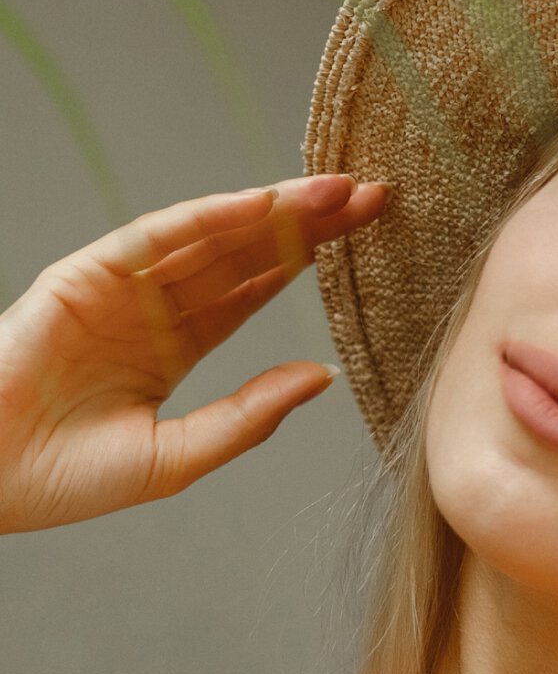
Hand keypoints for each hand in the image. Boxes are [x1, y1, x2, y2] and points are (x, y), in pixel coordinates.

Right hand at [0, 175, 386, 533]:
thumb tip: (321, 376)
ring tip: (336, 192)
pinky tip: (260, 204)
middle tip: (374, 197)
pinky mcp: (82, 278)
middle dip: (308, 226)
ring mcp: (118, 290)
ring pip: (210, 238)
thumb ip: (250, 415)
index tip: (366, 238)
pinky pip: (153, 239)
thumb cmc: (68, 481)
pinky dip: (207, 218)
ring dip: (273, 211)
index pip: (252, 291)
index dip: (309, 262)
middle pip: (244, 255)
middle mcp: (151, 310)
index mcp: (173, 348)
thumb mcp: (180, 457)